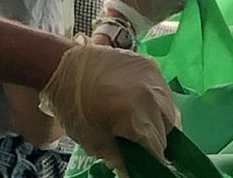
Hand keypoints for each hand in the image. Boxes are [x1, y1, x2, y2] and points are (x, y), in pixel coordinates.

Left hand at [40, 43, 177, 175]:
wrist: (62, 65)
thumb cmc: (73, 106)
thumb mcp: (94, 141)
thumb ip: (120, 160)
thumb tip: (133, 173)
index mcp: (138, 115)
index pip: (158, 148)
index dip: (151, 160)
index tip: (142, 163)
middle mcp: (153, 95)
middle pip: (168, 129)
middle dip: (156, 141)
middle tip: (138, 144)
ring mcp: (155, 77)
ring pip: (170, 109)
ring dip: (159, 121)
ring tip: (139, 124)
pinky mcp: (151, 65)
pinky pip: (163, 91)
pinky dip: (155, 102)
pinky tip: (138, 104)